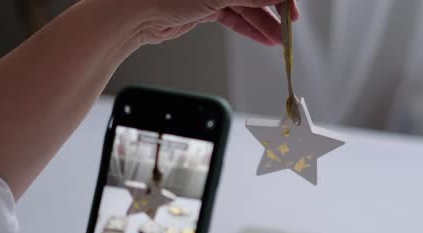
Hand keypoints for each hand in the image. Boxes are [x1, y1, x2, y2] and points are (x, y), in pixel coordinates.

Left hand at [129, 0, 299, 45]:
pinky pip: (233, 16)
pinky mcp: (203, 6)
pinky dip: (248, 28)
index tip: (290, 2)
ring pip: (244, 4)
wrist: (132, 13)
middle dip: (273, 6)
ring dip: (264, 22)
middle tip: (290, 21)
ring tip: (281, 38)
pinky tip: (265, 38)